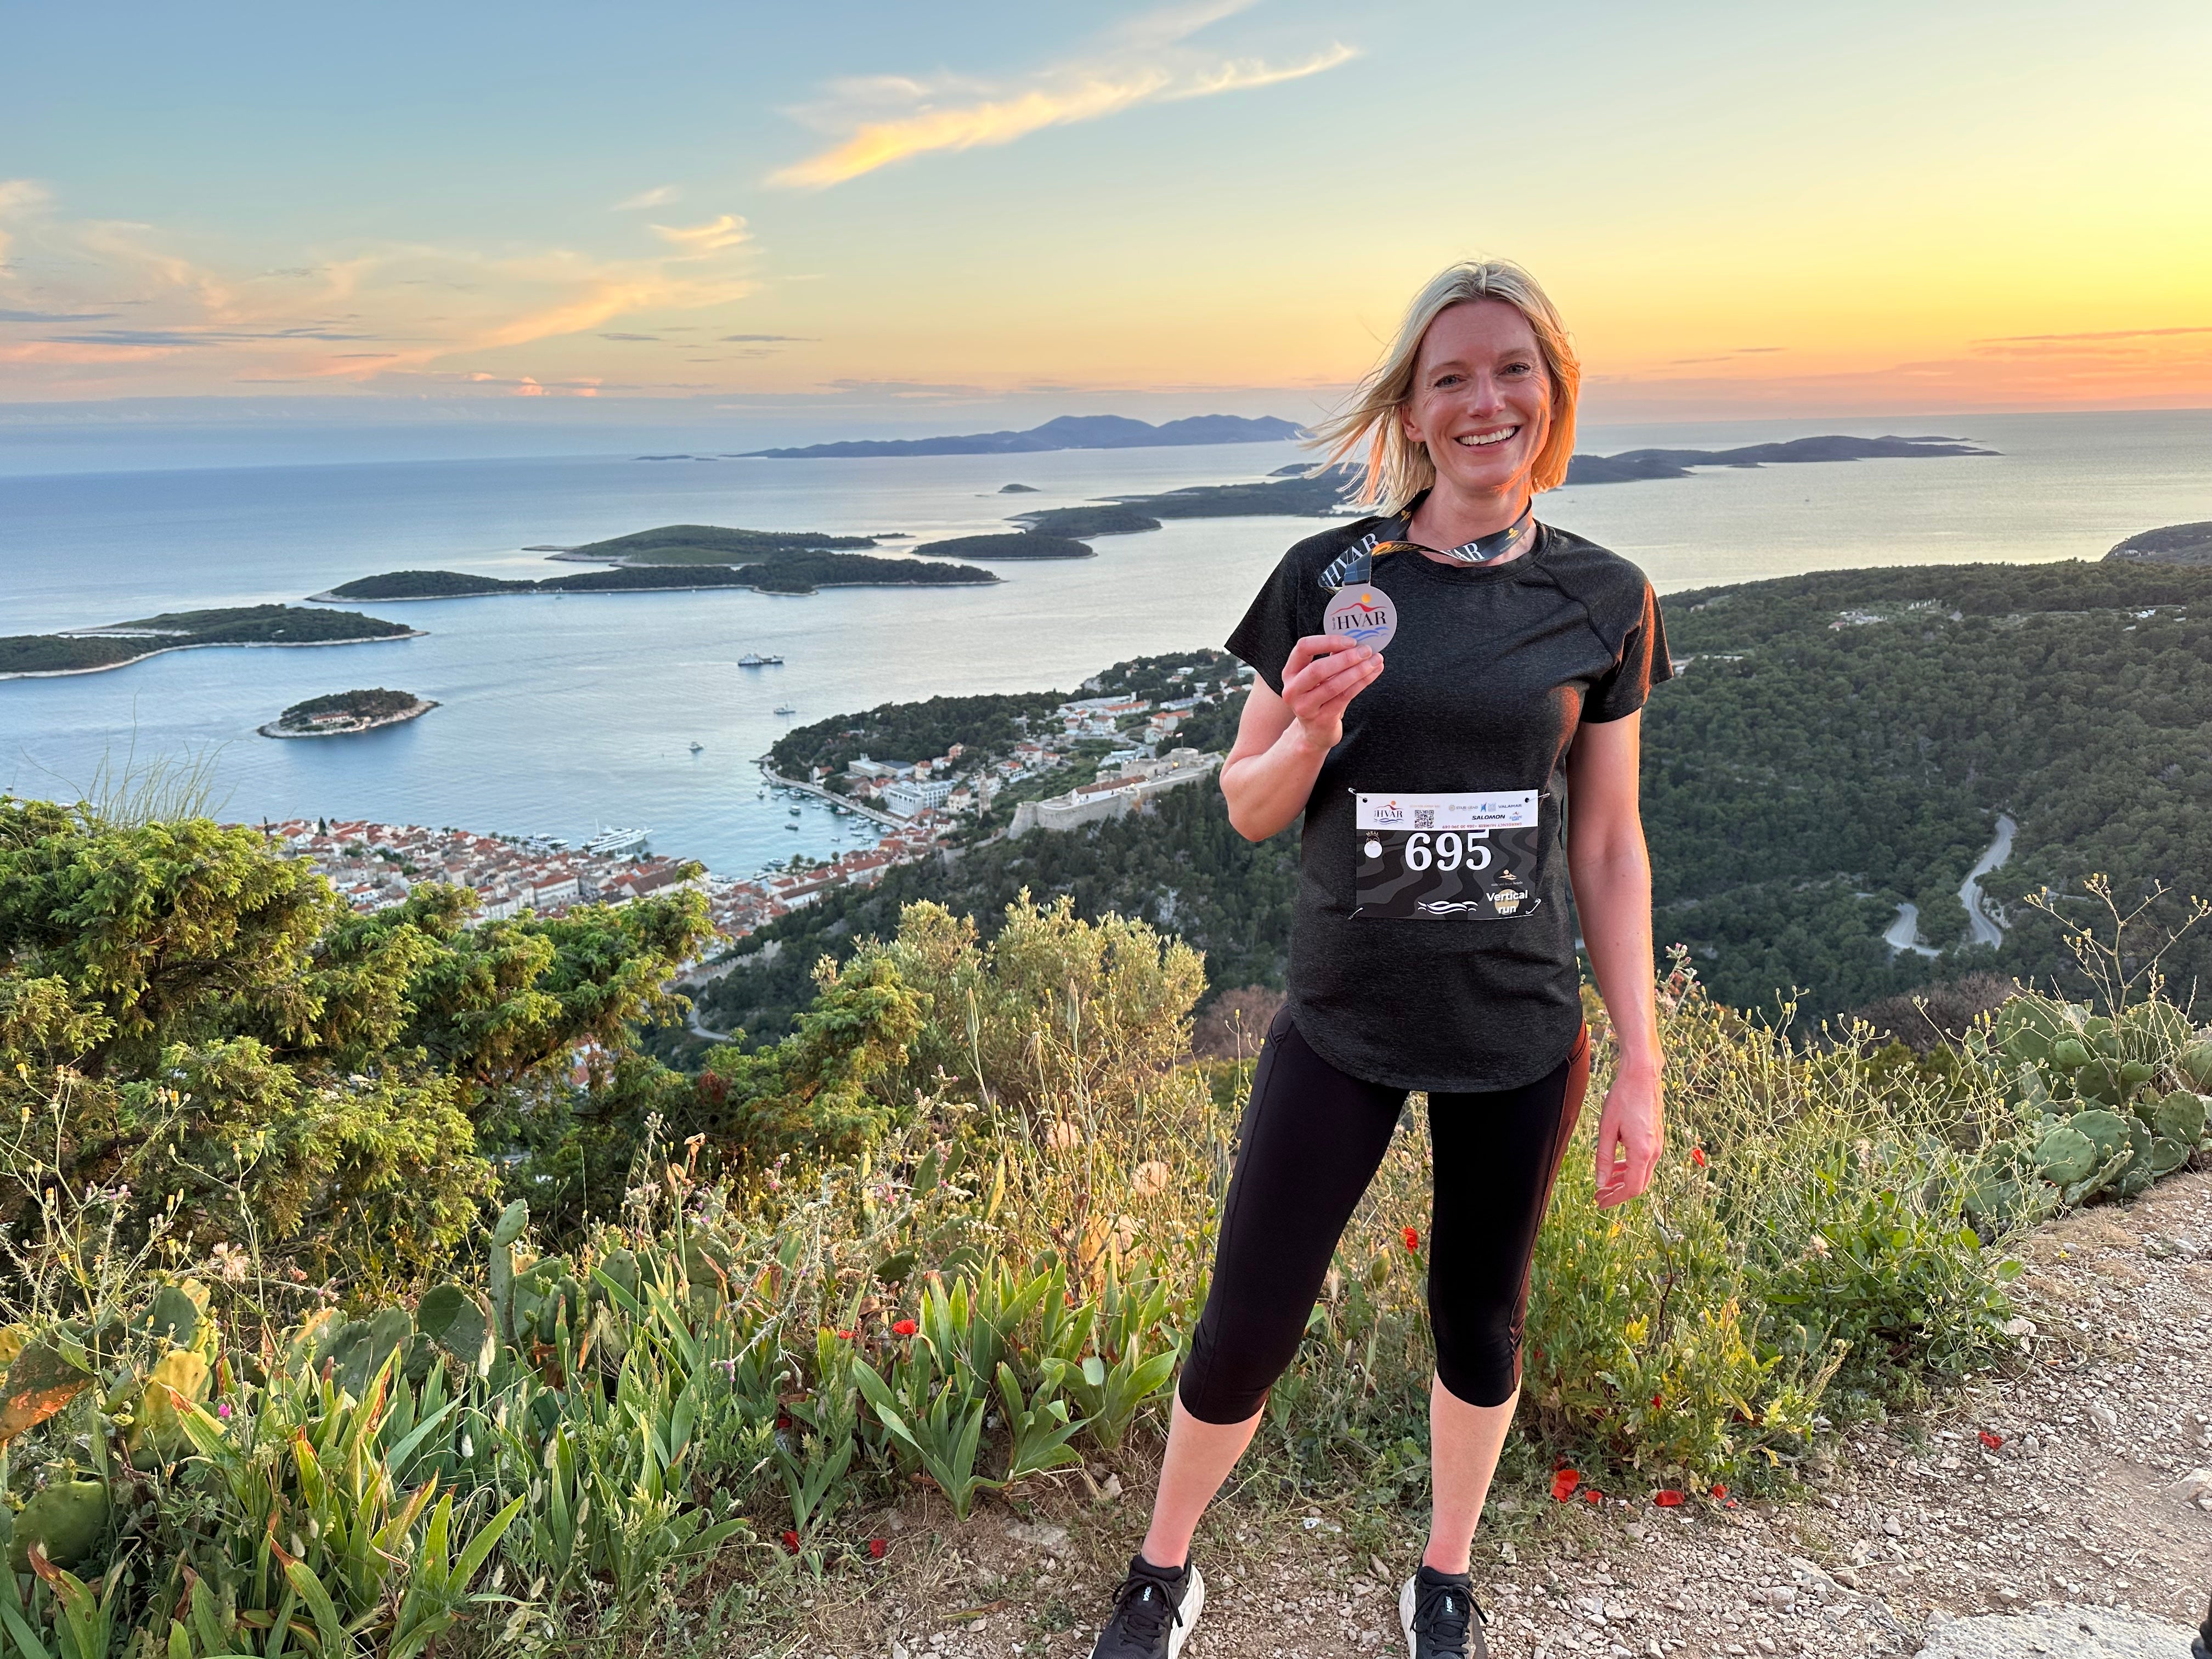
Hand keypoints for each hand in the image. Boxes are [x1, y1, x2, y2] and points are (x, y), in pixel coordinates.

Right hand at [1278, 635, 1382, 752]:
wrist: (1315, 732)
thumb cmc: (1320, 697)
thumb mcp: (1320, 677)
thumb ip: (1333, 657)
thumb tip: (1358, 641)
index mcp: (1290, 671)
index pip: (1304, 648)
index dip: (1328, 641)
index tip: (1351, 640)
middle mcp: (1293, 689)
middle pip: (1317, 668)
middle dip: (1346, 658)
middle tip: (1367, 651)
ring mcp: (1304, 707)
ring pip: (1333, 685)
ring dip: (1358, 671)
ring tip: (1375, 661)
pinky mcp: (1321, 720)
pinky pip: (1344, 698)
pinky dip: (1361, 683)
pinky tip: (1373, 674)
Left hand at [1593, 1064, 1662, 1207]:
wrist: (1642, 1076)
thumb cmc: (1622, 1098)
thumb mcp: (1606, 1129)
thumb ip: (1604, 1158)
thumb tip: (1601, 1183)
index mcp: (1642, 1151)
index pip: (1632, 1188)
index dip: (1615, 1198)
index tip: (1600, 1202)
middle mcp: (1654, 1151)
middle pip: (1639, 1184)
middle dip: (1618, 1193)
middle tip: (1599, 1196)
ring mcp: (1657, 1145)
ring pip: (1642, 1174)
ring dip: (1623, 1181)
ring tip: (1604, 1183)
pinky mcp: (1656, 1138)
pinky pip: (1644, 1162)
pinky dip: (1629, 1168)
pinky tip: (1616, 1166)